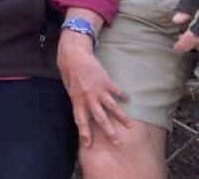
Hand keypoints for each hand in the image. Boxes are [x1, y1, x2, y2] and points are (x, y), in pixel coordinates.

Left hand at [57, 32, 130, 147]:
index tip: (88, 145)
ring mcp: (98, 90)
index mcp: (76, 99)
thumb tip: (82, 110)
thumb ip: (76, 99)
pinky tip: (127, 99)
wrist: (74, 54)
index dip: (84, 133)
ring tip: (129, 126)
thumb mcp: (68, 87)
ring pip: (112, 107)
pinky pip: (116, 91)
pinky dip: (122, 95)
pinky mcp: (106, 81)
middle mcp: (88, 97)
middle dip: (108, 131)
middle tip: (116, 143)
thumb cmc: (69, 70)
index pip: (81, 120)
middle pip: (100, 118)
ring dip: (121, 118)